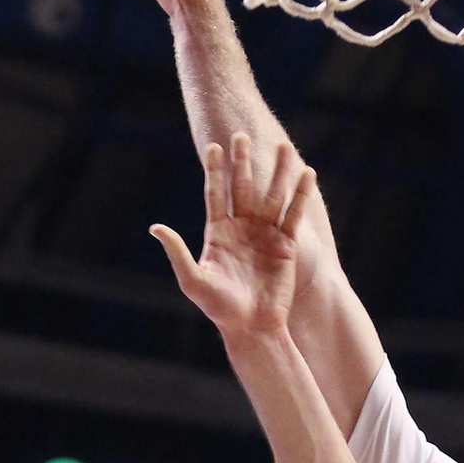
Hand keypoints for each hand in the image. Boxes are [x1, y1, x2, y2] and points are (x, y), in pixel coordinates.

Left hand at [152, 134, 313, 346]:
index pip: (216, 194)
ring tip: (282, 145)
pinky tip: (307, 173)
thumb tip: (156, 227)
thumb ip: (177, 252)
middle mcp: (241, 228)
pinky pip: (293, 214)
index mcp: (218, 233)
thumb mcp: (193, 280)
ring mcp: (265, 234)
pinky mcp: (286, 245)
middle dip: (242, 162)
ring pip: (271, 195)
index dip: (215, 170)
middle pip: (242, 187)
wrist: (251, 328)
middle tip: (240, 135)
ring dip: (277, 171)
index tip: (213, 146)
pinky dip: (300, 194)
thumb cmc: (219, 308)